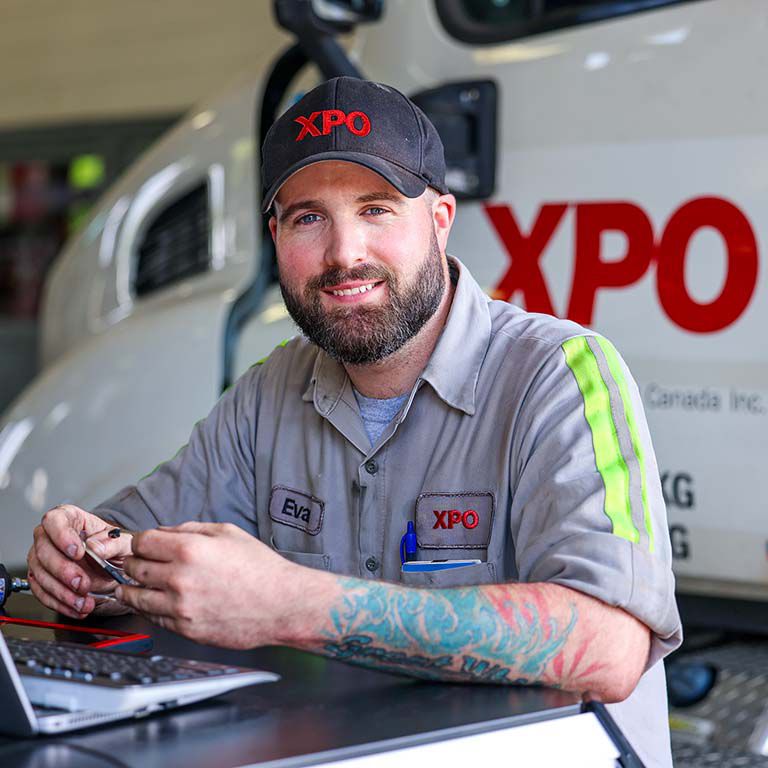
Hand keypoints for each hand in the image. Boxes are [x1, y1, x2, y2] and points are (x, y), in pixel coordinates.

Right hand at [27, 504, 132, 618]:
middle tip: (82, 583)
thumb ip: (113, 543)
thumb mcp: (123, 543)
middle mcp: (50, 536)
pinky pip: (41, 592)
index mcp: (70, 518)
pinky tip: (75, 607)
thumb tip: (96, 547)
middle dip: (63, 571)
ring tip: (84, 602)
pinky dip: (59, 603)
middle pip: (44, 550)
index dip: (63, 537)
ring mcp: (42, 557)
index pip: (55, 520)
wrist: (112, 568)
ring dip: (62, 592)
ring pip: (40, 574)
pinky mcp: (40, 578)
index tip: (78, 552)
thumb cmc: (113, 548)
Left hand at [117, 522, 308, 647]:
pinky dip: (147, 608)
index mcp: (190, 549)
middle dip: (134, 562)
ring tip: (133, 585)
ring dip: (131, 588)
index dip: (141, 541)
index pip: (142, 541)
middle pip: (134, 567)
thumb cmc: (260, 569)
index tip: (144, 544)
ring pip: (135, 596)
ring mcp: (180, 606)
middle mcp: (180, 578)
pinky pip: (151, 617)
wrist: (281, 604)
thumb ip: (191, 528)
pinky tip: (153, 601)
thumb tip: (164, 531)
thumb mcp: (229, 533)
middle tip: (140, 562)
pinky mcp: (184, 629)